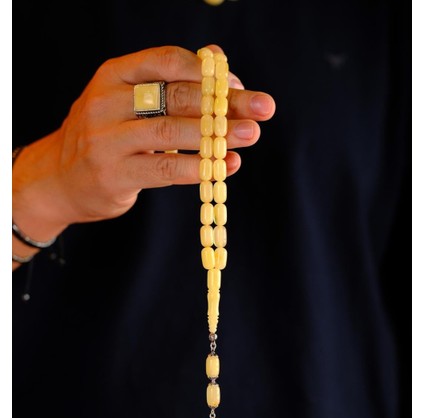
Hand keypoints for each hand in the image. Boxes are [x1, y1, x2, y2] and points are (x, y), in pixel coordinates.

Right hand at [13, 44, 275, 230]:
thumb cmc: (107, 137)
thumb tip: (217, 58)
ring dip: (217, 135)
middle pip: (177, 96)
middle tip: (263, 110)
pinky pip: (165, 169)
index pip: (168, 62)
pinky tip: (224, 167)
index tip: (240, 86)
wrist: (59, 179)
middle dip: (225, 103)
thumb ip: (170, 83)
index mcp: (114, 75)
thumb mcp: (129, 101)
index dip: (210, 73)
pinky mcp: (114, 175)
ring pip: (171, 131)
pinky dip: (199, 167)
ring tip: (251, 136)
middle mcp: (106, 102)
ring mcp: (106, 140)